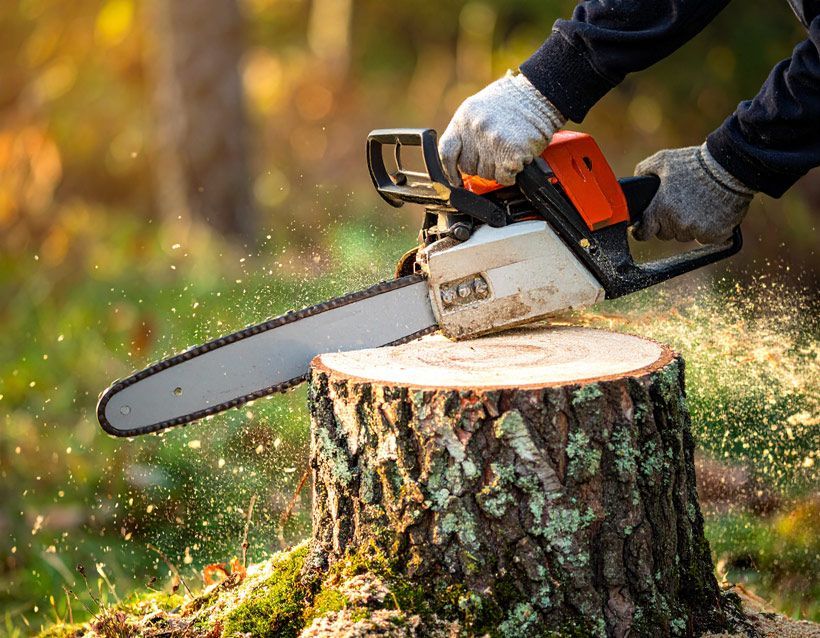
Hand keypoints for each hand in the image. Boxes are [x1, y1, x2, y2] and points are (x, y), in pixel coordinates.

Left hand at [438, 71, 565, 185]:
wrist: (539, 93)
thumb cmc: (512, 100)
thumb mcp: (479, 108)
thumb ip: (466, 131)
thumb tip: (458, 157)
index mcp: (464, 118)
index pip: (447, 152)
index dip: (449, 169)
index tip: (455, 179)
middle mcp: (475, 130)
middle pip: (467, 167)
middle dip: (480, 165)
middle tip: (494, 154)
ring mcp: (492, 142)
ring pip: (486, 174)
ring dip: (498, 169)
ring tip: (508, 150)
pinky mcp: (510, 153)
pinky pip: (504, 177)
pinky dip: (511, 174)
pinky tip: (517, 159)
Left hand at [633, 144, 754, 243]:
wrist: (729, 168)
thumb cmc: (694, 163)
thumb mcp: (662, 160)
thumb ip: (643, 171)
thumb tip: (635, 182)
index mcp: (660, 210)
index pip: (643, 233)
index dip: (643, 230)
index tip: (646, 226)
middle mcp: (676, 224)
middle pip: (665, 234)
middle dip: (667, 223)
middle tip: (678, 205)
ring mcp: (695, 231)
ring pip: (685, 236)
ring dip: (687, 226)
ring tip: (696, 205)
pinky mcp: (714, 234)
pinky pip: (705, 238)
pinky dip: (707, 229)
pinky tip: (710, 212)